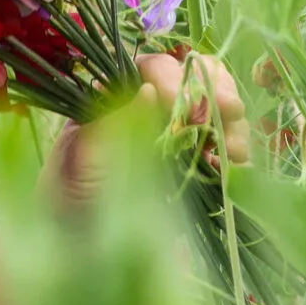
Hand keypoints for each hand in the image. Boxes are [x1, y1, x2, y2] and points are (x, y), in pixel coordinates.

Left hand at [51, 51, 249, 201]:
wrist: (77, 236)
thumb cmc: (68, 191)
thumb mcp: (78, 157)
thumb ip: (109, 124)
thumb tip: (146, 91)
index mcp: (119, 95)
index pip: (154, 68)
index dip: (172, 79)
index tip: (180, 103)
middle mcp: (154, 105)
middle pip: (197, 76)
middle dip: (216, 90)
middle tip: (227, 111)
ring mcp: (179, 131)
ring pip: (218, 106)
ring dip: (232, 122)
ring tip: (233, 149)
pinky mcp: (197, 159)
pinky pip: (226, 143)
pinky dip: (237, 151)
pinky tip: (236, 166)